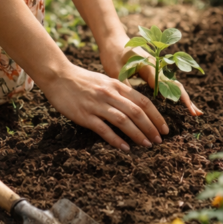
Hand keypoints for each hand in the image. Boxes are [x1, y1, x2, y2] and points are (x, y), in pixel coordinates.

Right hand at [39, 61, 168, 151]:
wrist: (58, 75)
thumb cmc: (81, 80)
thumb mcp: (104, 80)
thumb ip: (119, 92)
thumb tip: (135, 106)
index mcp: (116, 85)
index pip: (143, 101)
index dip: (156, 116)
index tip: (165, 128)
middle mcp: (110, 94)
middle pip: (137, 112)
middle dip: (151, 127)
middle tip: (159, 140)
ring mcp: (97, 104)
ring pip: (123, 121)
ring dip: (137, 134)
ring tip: (147, 145)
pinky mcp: (85, 115)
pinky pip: (104, 129)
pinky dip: (116, 140)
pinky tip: (125, 148)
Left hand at [100, 40, 202, 122]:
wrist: (112, 39)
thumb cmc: (112, 54)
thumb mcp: (116, 71)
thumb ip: (127, 87)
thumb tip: (136, 105)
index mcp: (149, 66)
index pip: (167, 85)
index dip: (179, 98)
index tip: (188, 110)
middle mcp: (157, 66)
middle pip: (176, 84)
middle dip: (187, 100)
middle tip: (197, 114)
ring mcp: (157, 68)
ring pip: (174, 84)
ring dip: (184, 98)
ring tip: (194, 112)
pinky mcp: (154, 70)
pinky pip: (167, 83)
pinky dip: (176, 93)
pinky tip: (180, 103)